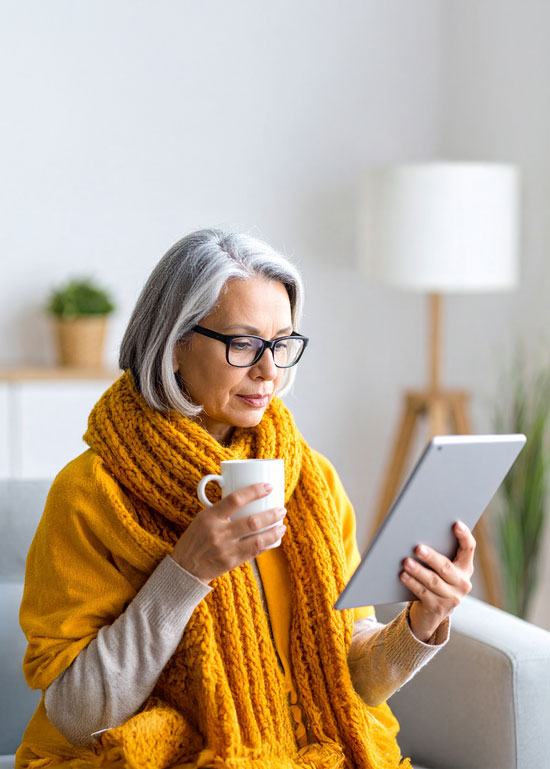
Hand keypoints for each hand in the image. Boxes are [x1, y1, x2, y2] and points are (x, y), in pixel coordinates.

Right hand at [170, 483, 286, 584]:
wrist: (184, 569)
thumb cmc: (195, 539)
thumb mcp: (202, 519)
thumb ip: (221, 510)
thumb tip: (247, 498)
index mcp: (209, 517)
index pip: (235, 499)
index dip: (254, 491)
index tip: (268, 487)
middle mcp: (218, 532)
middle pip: (252, 521)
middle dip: (272, 514)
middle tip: (281, 509)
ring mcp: (225, 549)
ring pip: (257, 539)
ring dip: (274, 531)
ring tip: (282, 525)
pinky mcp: (231, 562)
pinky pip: (254, 551)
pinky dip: (267, 544)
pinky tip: (274, 539)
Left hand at [400, 521, 475, 641]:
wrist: (431, 612)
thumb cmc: (434, 578)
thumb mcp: (440, 567)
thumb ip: (437, 551)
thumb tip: (418, 531)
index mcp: (465, 567)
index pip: (468, 548)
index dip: (464, 536)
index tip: (456, 523)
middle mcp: (462, 582)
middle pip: (446, 567)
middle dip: (431, 557)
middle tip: (417, 548)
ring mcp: (451, 597)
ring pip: (433, 581)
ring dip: (418, 571)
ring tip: (406, 562)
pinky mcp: (438, 608)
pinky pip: (423, 593)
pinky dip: (412, 583)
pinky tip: (403, 575)